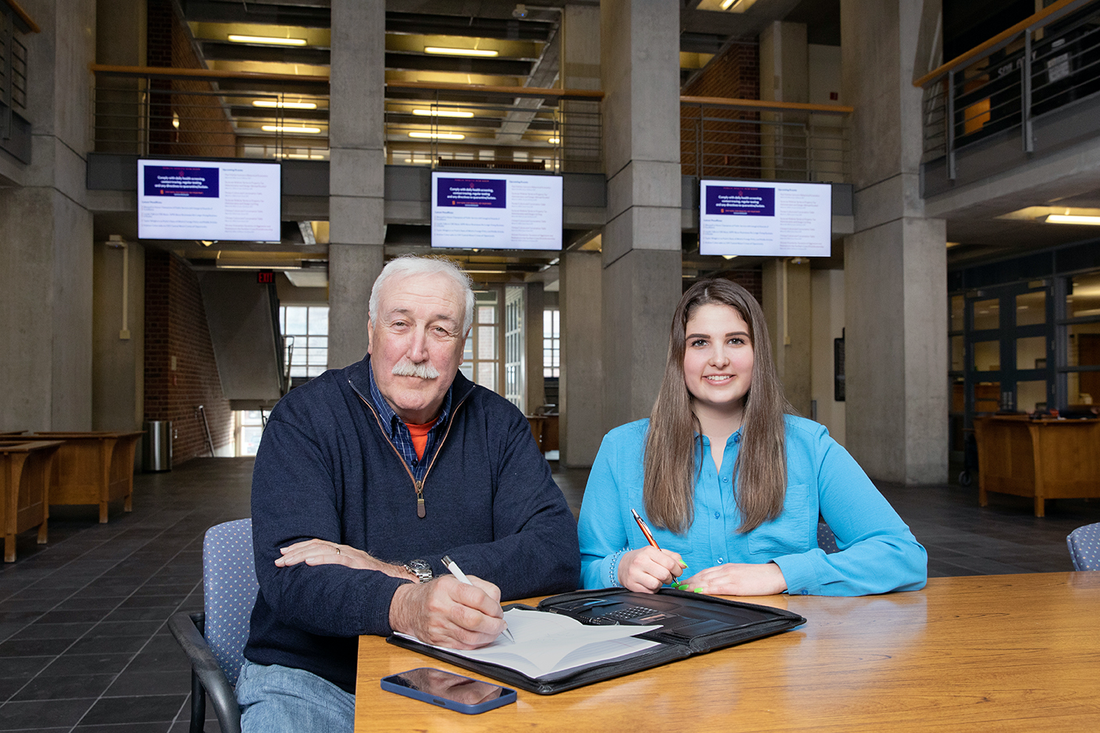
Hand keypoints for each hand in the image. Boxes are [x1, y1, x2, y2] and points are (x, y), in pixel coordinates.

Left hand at [275, 538, 409, 578]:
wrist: (399, 582)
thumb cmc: (377, 581)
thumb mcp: (355, 576)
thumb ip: (340, 575)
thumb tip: (321, 582)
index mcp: (345, 553)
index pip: (319, 546)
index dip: (301, 548)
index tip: (284, 553)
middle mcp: (348, 551)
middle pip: (317, 547)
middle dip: (296, 552)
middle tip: (279, 560)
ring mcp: (353, 556)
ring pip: (323, 551)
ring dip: (302, 555)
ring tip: (287, 561)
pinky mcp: (358, 564)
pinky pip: (337, 559)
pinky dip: (321, 559)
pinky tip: (308, 562)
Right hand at [389, 574, 506, 648]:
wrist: (410, 607)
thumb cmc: (438, 593)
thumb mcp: (458, 580)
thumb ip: (481, 588)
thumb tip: (497, 604)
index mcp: (447, 587)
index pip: (477, 598)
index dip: (493, 607)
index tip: (498, 611)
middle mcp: (440, 606)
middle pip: (474, 620)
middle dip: (493, 625)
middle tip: (500, 624)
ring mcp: (437, 625)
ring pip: (470, 637)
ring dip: (488, 636)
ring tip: (494, 631)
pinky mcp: (436, 641)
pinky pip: (463, 646)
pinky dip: (476, 643)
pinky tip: (481, 637)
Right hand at [617, 546, 684, 592]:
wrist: (622, 565)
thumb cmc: (642, 559)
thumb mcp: (656, 553)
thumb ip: (672, 557)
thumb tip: (683, 565)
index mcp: (648, 551)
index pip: (670, 563)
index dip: (677, 570)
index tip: (677, 571)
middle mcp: (640, 561)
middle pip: (664, 575)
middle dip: (669, 578)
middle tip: (666, 576)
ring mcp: (634, 574)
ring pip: (656, 584)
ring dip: (660, 584)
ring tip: (657, 580)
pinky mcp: (632, 585)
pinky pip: (649, 592)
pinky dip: (653, 590)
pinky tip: (649, 584)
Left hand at [679, 562, 787, 595]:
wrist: (776, 574)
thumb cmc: (760, 577)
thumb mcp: (741, 574)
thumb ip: (728, 578)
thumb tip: (716, 586)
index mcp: (727, 568)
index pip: (705, 572)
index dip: (692, 578)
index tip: (682, 583)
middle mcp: (725, 570)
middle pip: (702, 576)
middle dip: (688, 582)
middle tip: (676, 588)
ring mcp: (730, 577)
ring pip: (706, 580)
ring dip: (692, 585)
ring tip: (681, 590)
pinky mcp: (736, 585)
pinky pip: (717, 587)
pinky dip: (705, 589)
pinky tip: (698, 592)